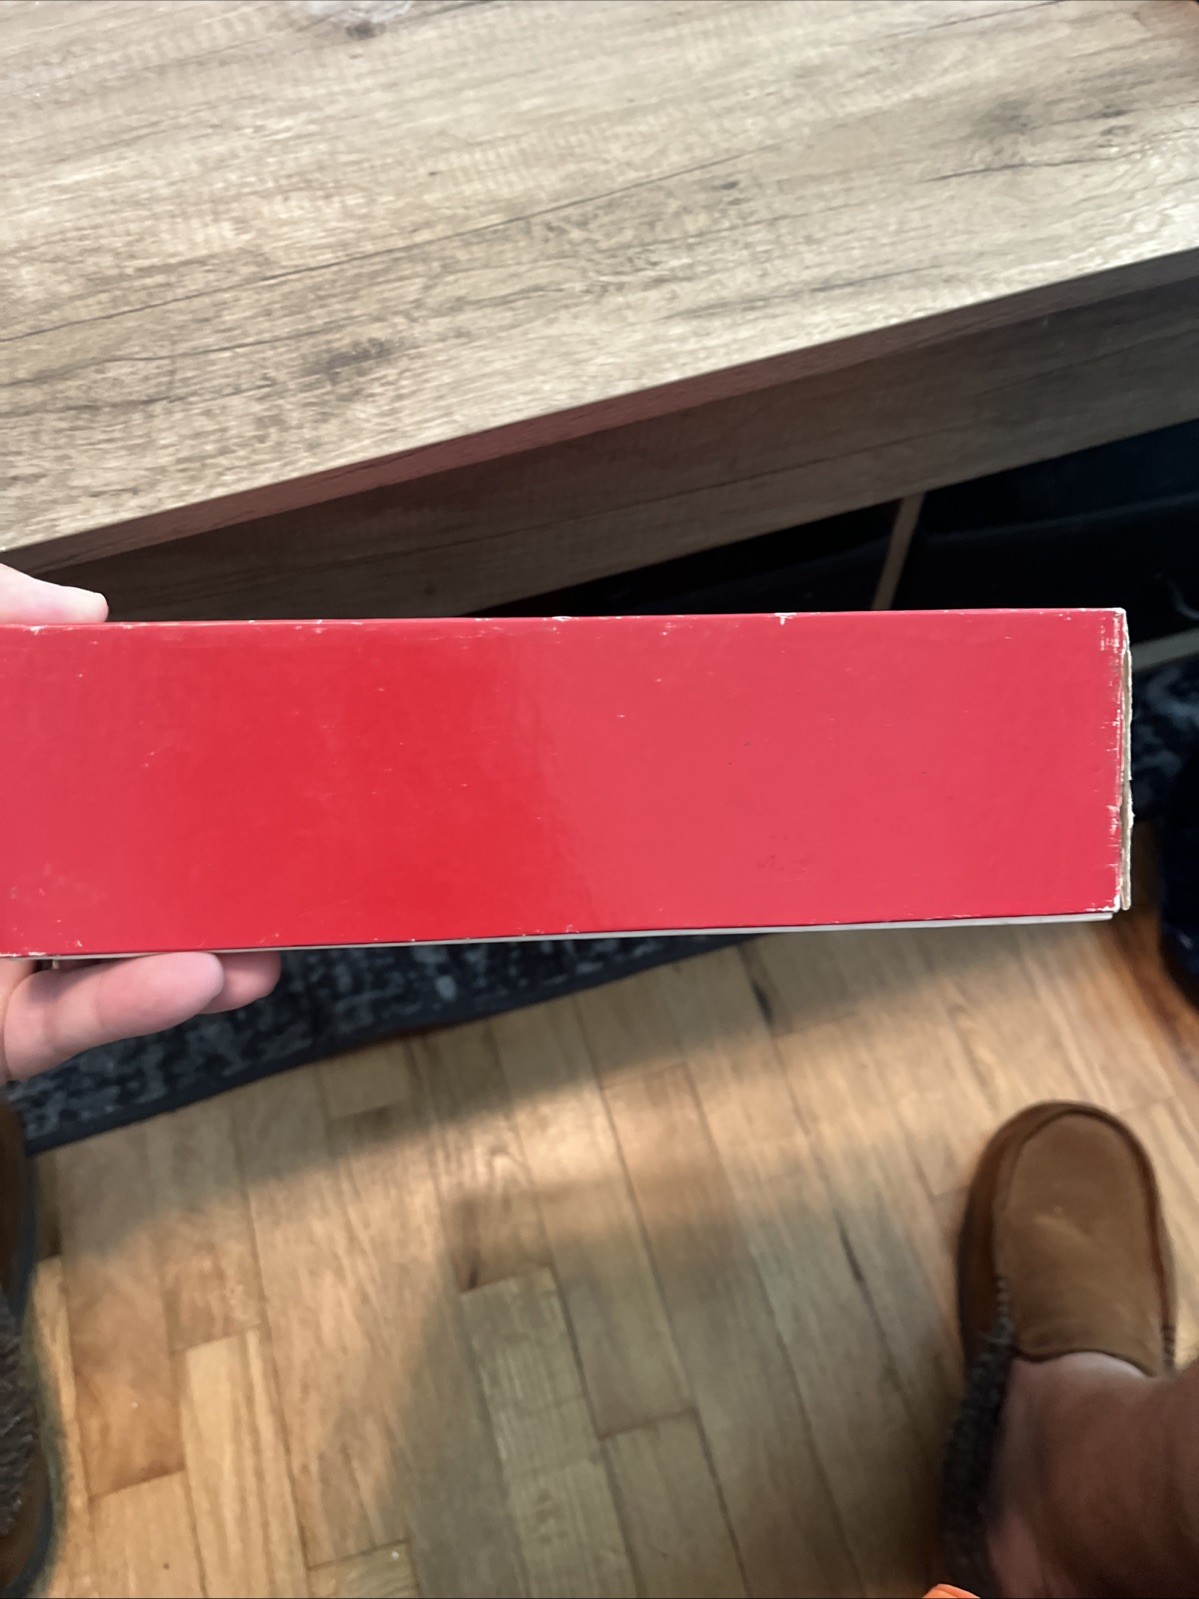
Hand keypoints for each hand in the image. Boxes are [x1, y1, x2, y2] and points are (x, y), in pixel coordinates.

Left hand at [0, 565, 280, 1080]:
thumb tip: (87, 612)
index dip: (173, 764)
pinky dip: (135, 1007)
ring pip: (114, 962)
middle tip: (288, 861)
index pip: (95, 775)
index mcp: (8, 800)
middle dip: (215, 876)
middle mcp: (7, 877)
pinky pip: (65, 1025)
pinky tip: (204, 976)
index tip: (242, 753)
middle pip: (124, 872)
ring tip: (276, 940)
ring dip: (208, 956)